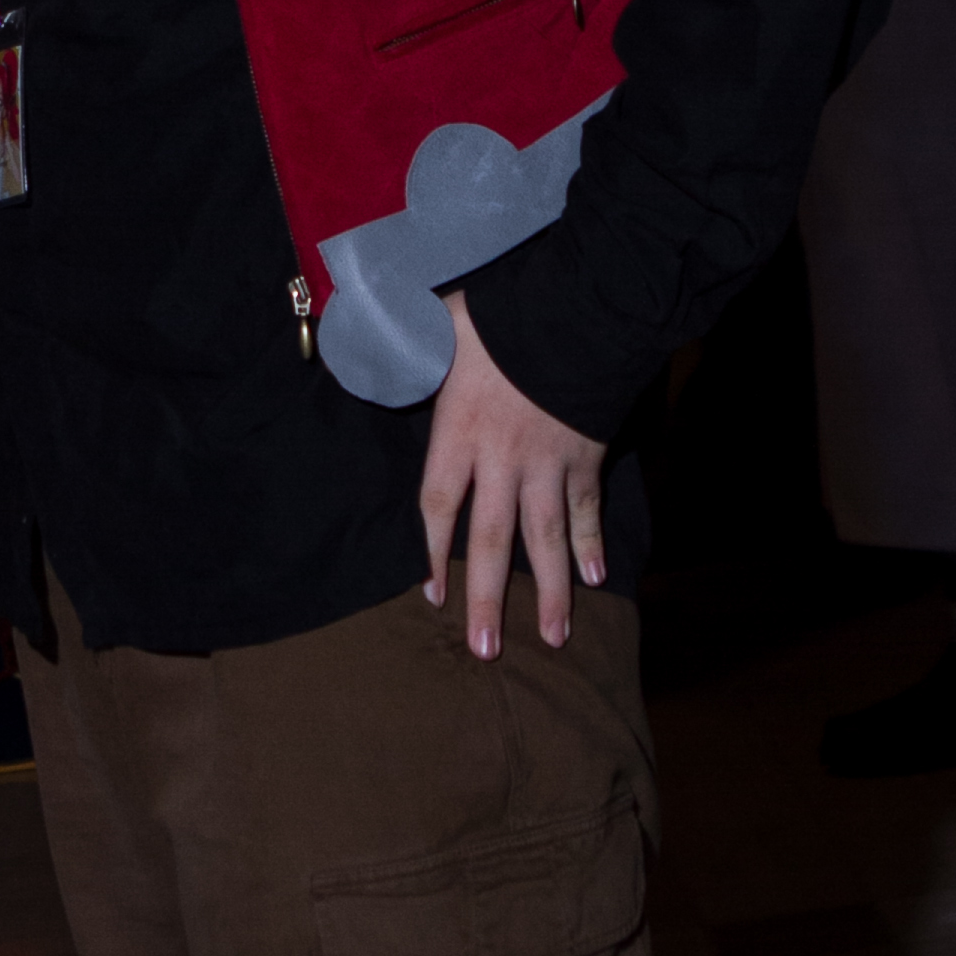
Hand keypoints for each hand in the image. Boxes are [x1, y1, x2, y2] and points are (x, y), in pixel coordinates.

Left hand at [420, 290, 605, 661]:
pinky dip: (592, 542)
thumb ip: (402, 343)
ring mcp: (549, 462)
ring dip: (550, 590)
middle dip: (488, 598)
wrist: (579, 306)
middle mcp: (503, 459)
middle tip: (486, 650)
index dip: (434, 553)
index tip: (434, 595)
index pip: (439, 505)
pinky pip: (588, 507)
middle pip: (492, 539)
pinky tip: (594, 579)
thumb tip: (360, 340)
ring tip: (555, 638)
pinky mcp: (586, 454)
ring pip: (547, 537)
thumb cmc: (501, 314)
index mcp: (460, 432)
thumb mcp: (437, 322)